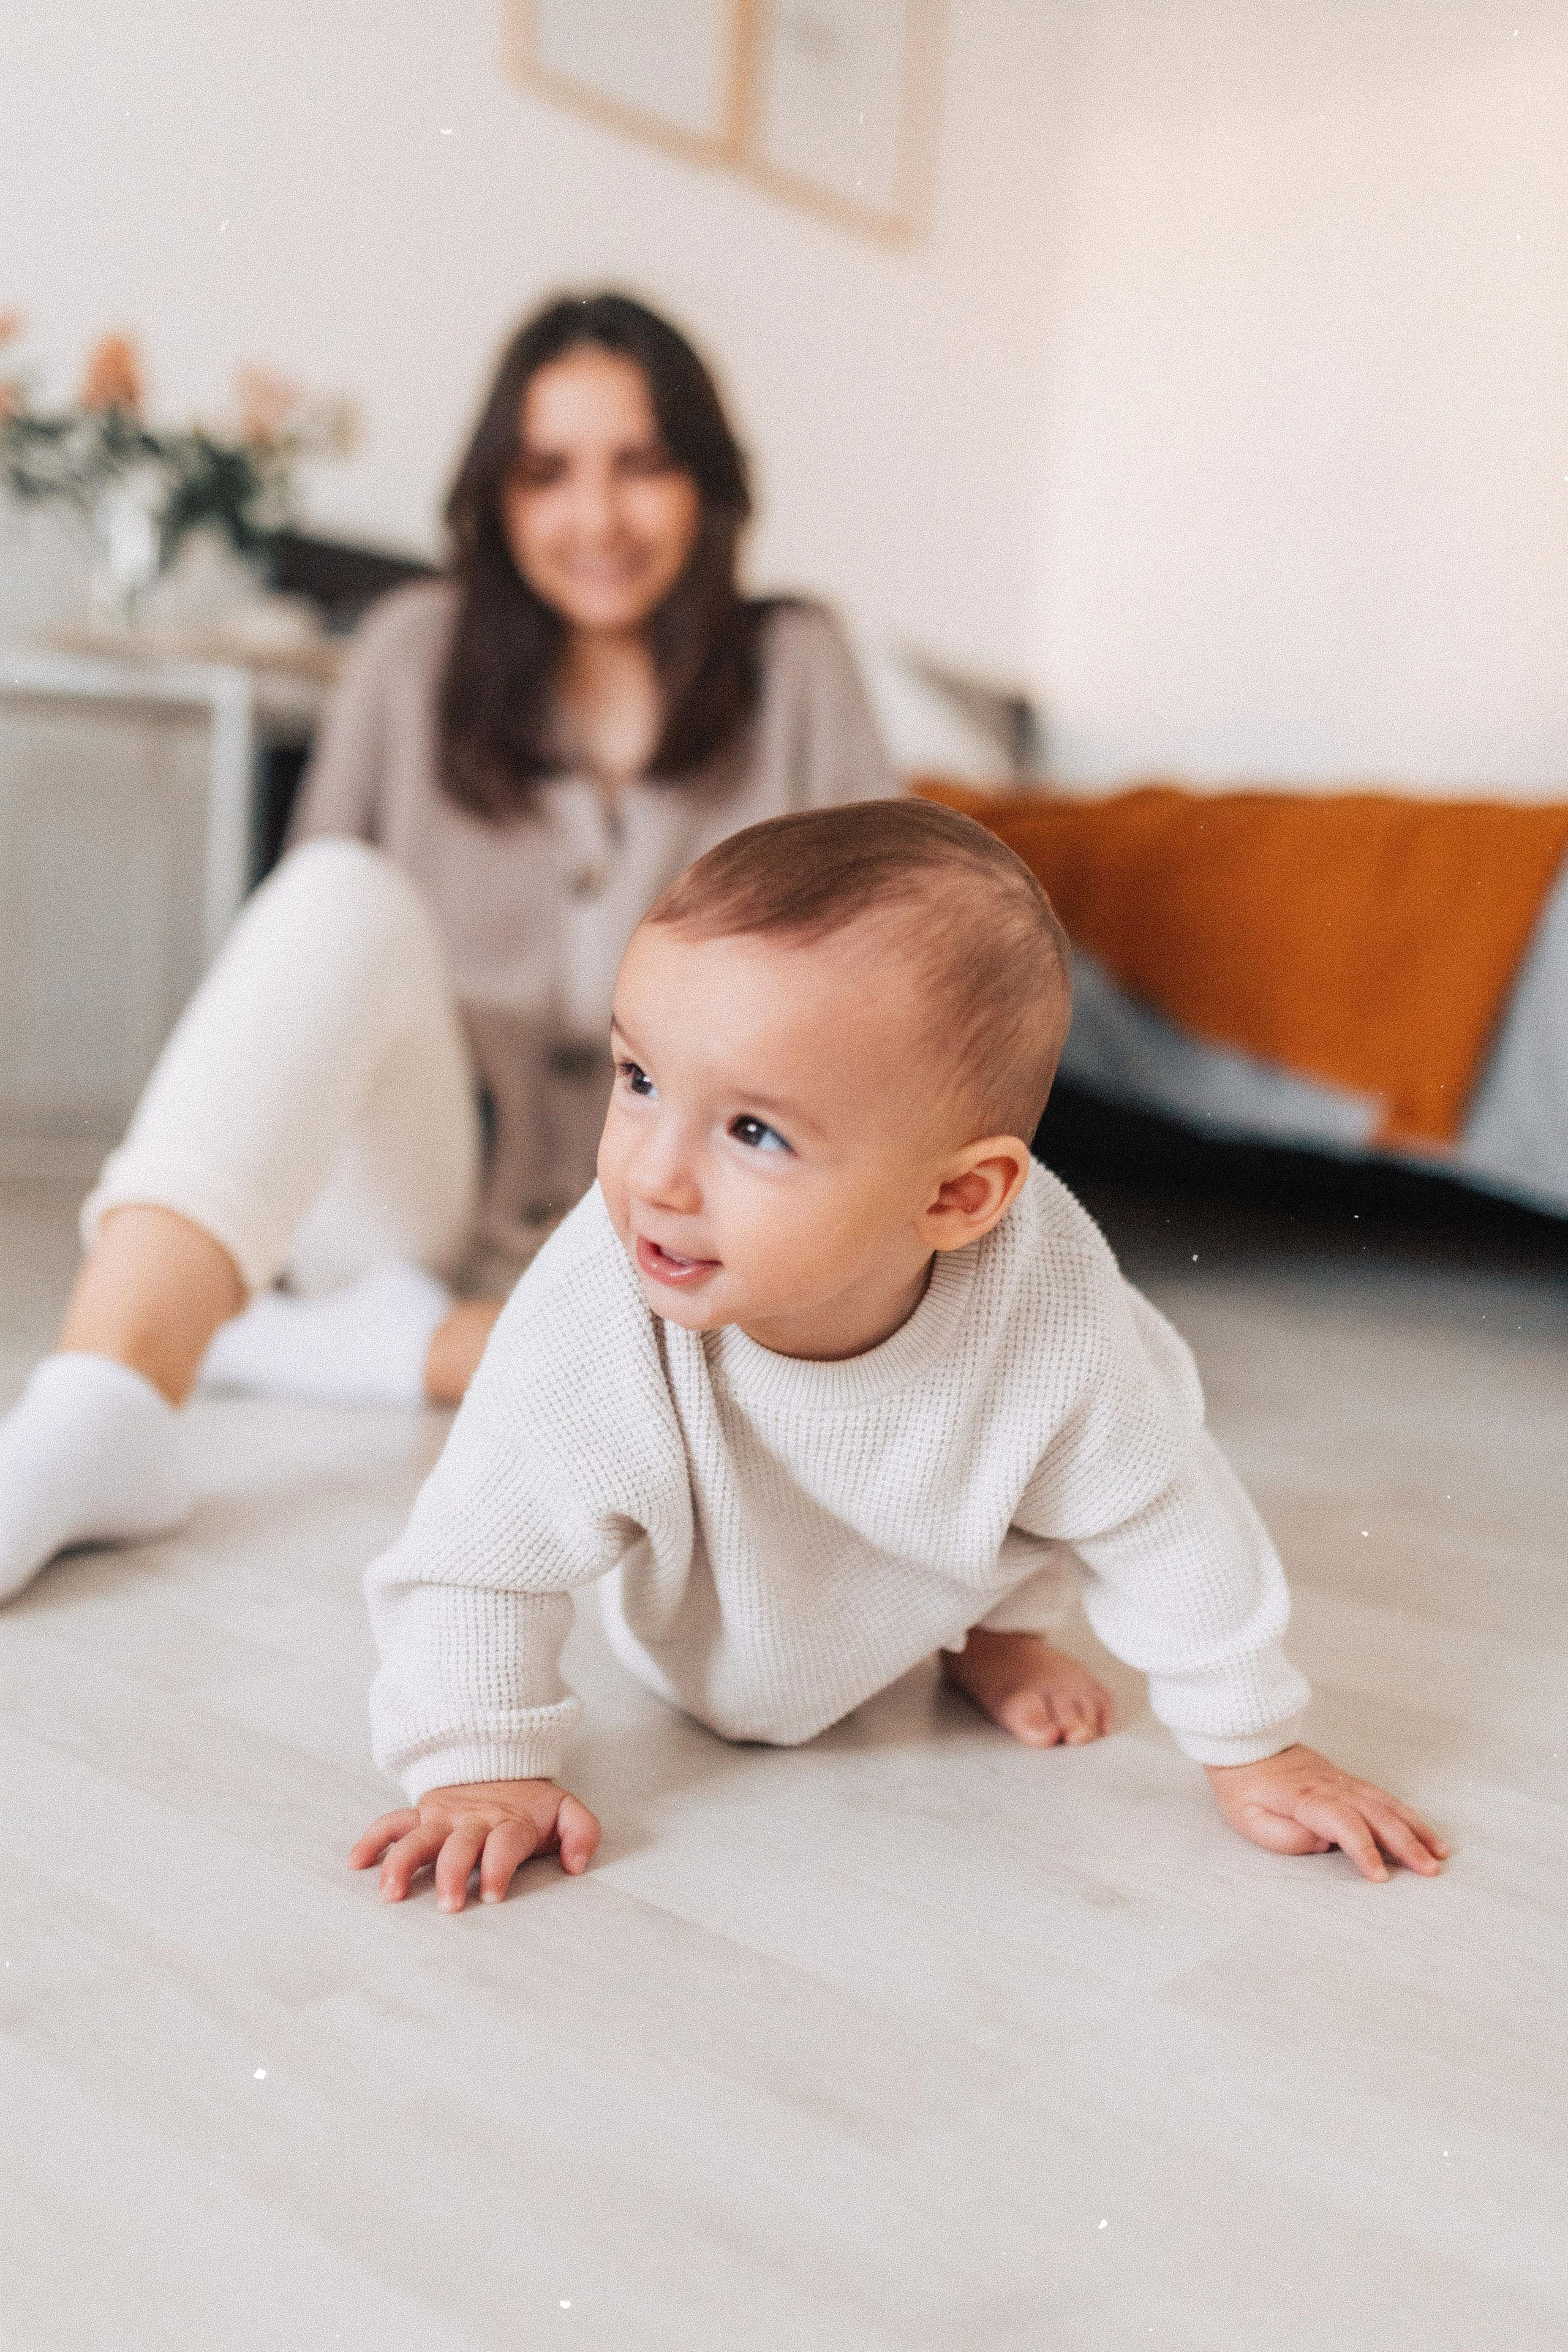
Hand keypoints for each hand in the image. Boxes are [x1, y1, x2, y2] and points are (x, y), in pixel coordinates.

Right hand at [349, 1778, 601, 1911]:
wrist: (504, 1763)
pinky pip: (393, 1822)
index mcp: (509, 1823)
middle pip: (458, 1847)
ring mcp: (444, 1816)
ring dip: (402, 1864)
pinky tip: (356, 1863)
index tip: (492, 1896)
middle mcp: (473, 1820)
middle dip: (451, 1875)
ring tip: (391, 1895)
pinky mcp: (423, 1813)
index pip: (503, 1845)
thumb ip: (582, 1833)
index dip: (498, 1869)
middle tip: (448, 1906)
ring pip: (418, 1838)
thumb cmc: (534, 1805)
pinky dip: (373, 1839)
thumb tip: (576, 1865)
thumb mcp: (567, 1810)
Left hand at [1204, 1743, 1446, 1881]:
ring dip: (1415, 1829)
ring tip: (1439, 1853)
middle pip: (1376, 1814)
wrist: (1245, 1743)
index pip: (1344, 1824)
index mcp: (1306, 1797)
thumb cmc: (1243, 1785)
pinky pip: (1382, 1797)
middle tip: (1431, 1871)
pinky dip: (1406, 1814)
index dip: (1364, 1850)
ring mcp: (1342, 1782)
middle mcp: (1331, 1787)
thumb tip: (1320, 1846)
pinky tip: (1422, 1830)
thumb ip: (1283, 1836)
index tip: (1380, 1877)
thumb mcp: (1247, 1817)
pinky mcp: (1346, 1781)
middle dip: (1407, 1844)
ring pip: (1386, 1804)